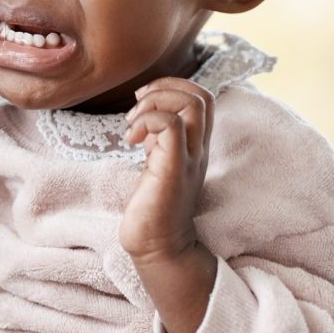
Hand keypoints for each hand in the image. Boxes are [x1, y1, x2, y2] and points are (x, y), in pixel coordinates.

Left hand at [119, 77, 214, 264]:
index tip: (143, 102)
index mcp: (194, 144)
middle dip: (164, 88)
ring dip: (154, 104)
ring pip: (191, 105)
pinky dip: (149, 121)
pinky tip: (131, 140)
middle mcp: (197, 149)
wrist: (156, 246)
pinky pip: (171, 127)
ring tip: (133, 126)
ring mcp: (189, 159)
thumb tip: (147, 113)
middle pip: (201, 96)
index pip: (202, 97)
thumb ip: (158, 137)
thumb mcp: (157, 160)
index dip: (172, 86)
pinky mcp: (173, 169)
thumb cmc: (151, 204)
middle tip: (137, 108)